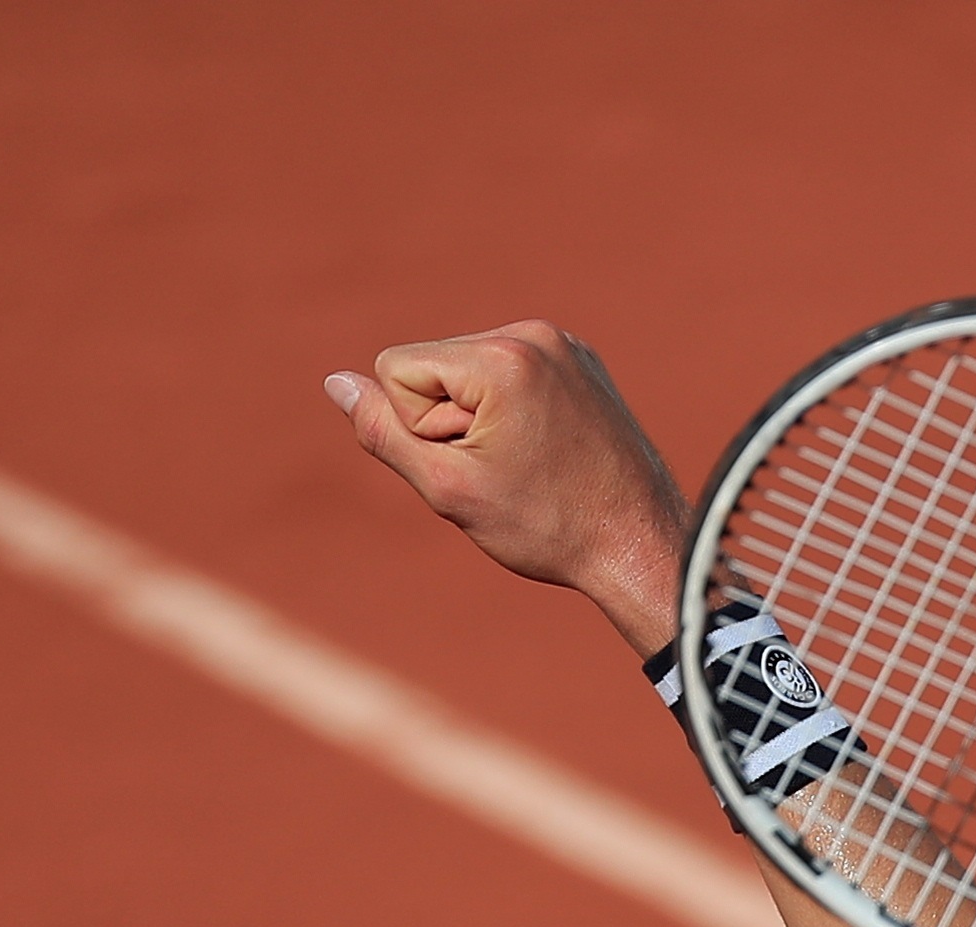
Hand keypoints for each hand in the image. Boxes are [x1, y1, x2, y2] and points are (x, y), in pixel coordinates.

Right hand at [326, 322, 688, 654]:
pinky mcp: (580, 360)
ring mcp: (563, 343)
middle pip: (432, 366)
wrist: (639, 544)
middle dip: (449, 420)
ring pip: (467, 373)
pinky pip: (508, 376)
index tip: (472, 463)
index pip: (397, 367)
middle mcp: (534, 334)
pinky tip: (547, 451)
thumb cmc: (546, 527)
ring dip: (479, 420)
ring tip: (528, 464)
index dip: (418, 427)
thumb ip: (382, 431)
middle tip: (505, 470)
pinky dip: (512, 413)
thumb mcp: (448, 487)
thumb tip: (335, 383)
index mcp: (502, 357)